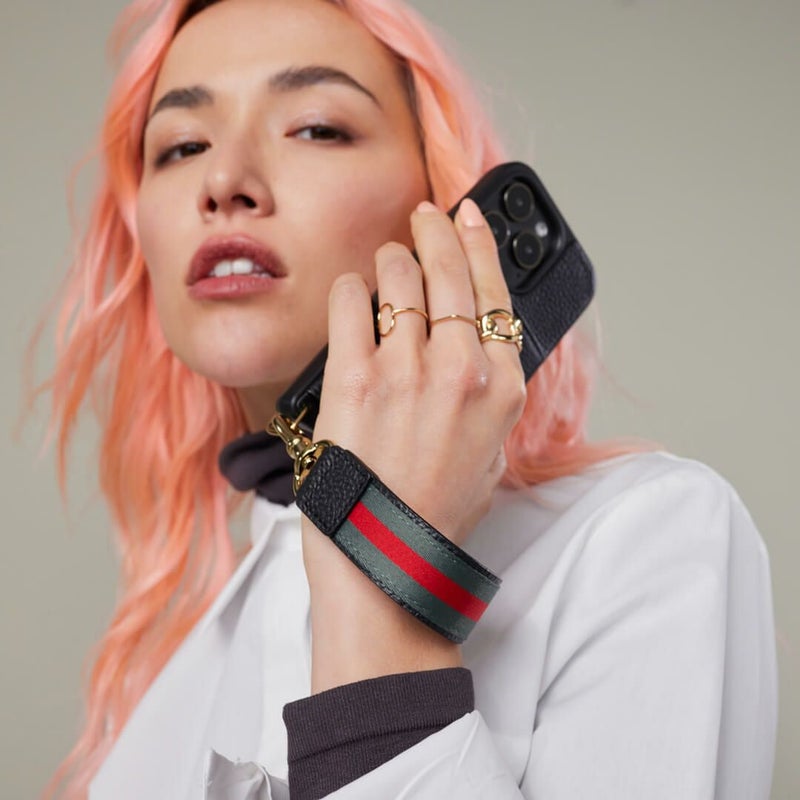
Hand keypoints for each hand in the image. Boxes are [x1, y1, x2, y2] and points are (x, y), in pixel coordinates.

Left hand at [302, 197, 525, 690]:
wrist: (387, 556)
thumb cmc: (437, 513)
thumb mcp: (491, 453)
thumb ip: (490, 394)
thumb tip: (476, 345)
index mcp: (501, 388)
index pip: (496, 293)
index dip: (481, 245)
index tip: (470, 217)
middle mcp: (460, 371)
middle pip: (450, 272)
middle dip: (435, 230)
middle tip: (424, 216)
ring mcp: (406, 372)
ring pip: (399, 277)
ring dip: (391, 261)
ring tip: (385, 264)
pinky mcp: (354, 379)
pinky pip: (349, 303)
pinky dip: (349, 289)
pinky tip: (351, 293)